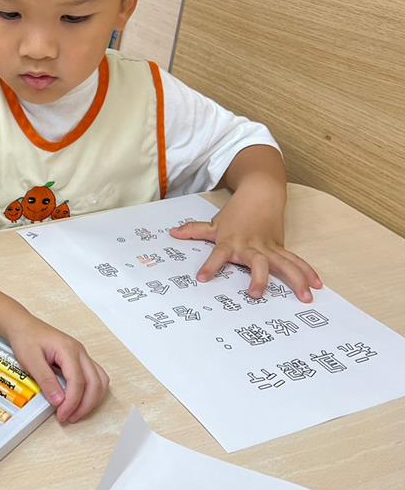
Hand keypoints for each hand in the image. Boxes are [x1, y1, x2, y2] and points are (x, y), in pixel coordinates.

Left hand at [6, 314, 108, 423]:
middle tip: (69, 417)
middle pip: (95, 383)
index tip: (62, 415)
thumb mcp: (30, 360)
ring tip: (75, 412)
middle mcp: (80, 352)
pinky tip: (79, 400)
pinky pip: (95, 377)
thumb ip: (45, 380)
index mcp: (68, 350)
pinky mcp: (80, 360)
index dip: (72, 402)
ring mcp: (82, 355)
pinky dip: (92, 392)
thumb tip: (59, 401)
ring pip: (100, 381)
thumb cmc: (26, 338)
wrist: (23, 325)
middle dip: (85, 405)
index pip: (78, 381)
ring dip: (92, 399)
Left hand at [170, 190, 321, 301]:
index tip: (202, 279)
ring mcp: (269, 247)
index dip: (210, 266)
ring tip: (305, 296)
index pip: (217, 255)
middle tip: (255, 294)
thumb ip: (194, 230)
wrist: (260, 193)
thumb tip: (173, 233)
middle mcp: (251, 247)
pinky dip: (306, 271)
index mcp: (231, 242)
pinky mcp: (281, 247)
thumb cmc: (236, 213)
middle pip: (256, 263)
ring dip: (295, 279)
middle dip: (257, 279)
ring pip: (284, 263)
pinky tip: (317, 285)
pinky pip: (295, 260)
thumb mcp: (213, 223)